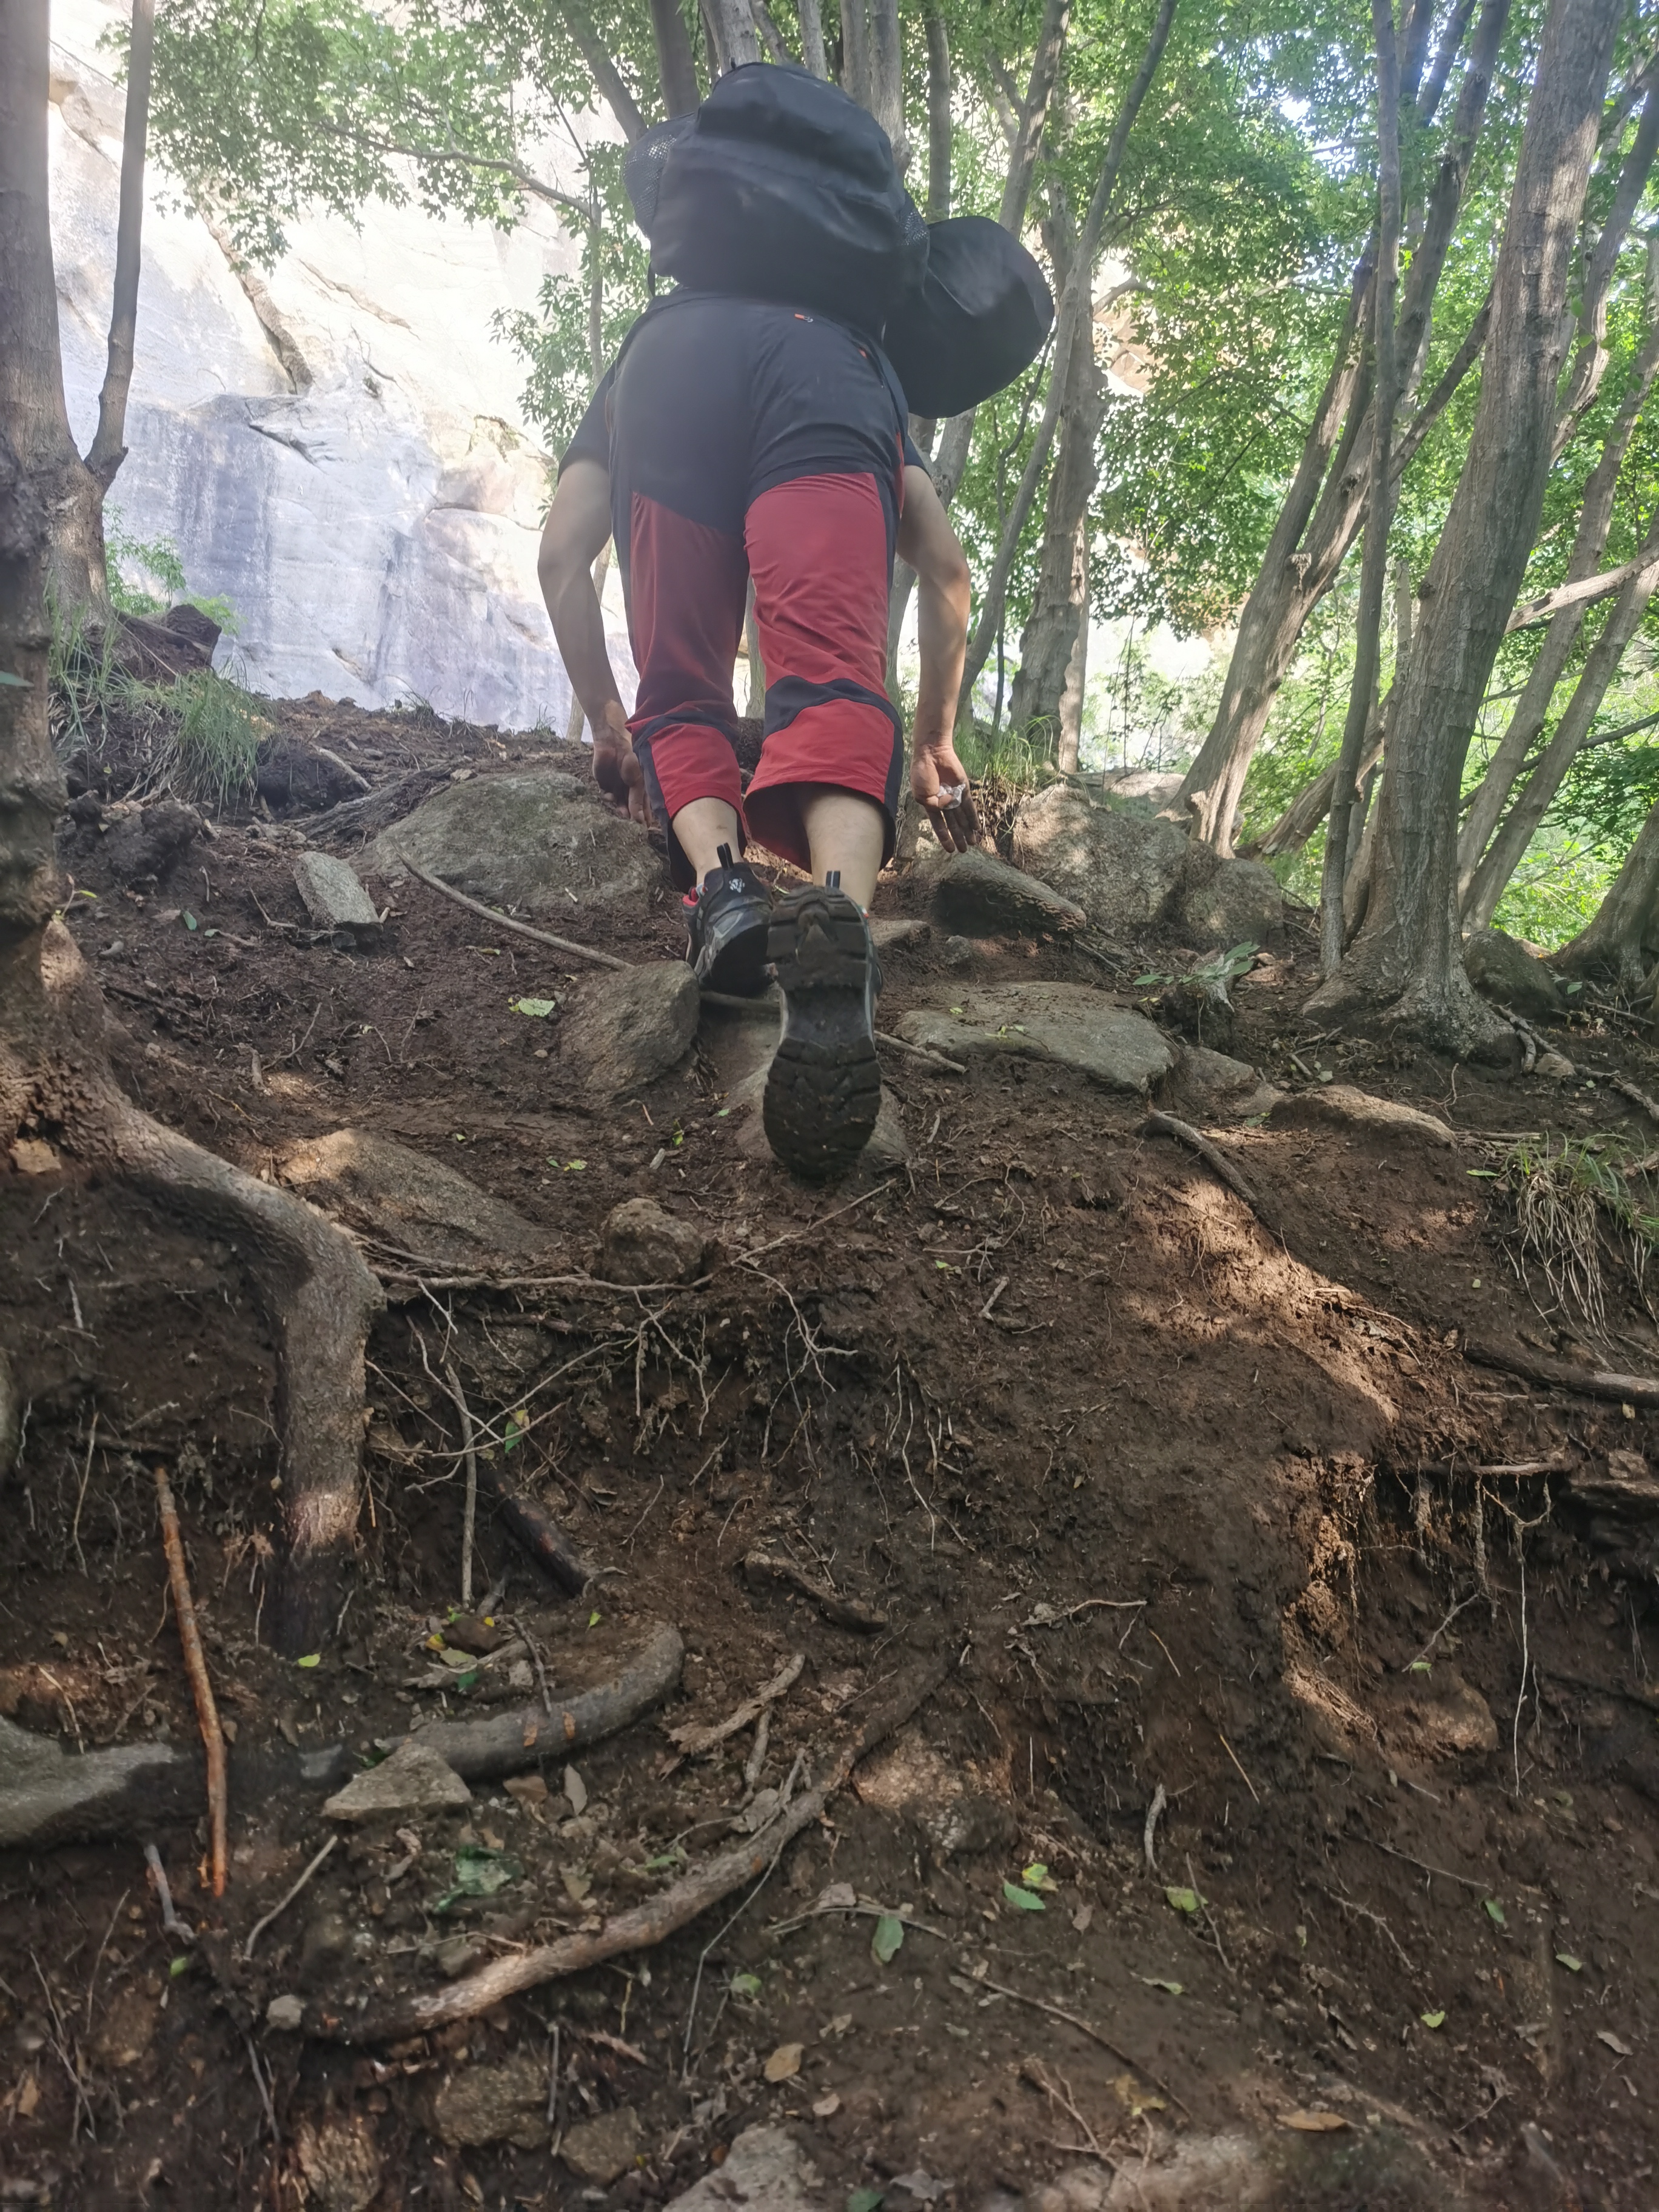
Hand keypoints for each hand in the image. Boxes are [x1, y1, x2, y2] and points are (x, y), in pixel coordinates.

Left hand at [591, 701, 647, 823]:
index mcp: (641, 788)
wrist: (613, 742)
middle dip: (629, 817)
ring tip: (620, 813)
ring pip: (617, 805)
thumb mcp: (638, 781)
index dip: (643, 818)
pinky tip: (610, 796)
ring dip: (618, 810)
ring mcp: (616, 787)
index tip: (643, 830)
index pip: (643, 808)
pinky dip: (608, 799)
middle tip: (629, 826)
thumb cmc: (632, 758)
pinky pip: (605, 797)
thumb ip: (636, 801)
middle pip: (629, 809)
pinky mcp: (603, 784)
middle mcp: (629, 789)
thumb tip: (639, 820)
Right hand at [912, 739, 979, 851]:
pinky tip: (977, 827)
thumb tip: (948, 807)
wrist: (931, 754)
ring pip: (962, 817)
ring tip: (973, 842)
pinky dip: (973, 817)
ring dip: (967, 831)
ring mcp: (954, 796)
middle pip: (953, 824)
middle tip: (964, 849)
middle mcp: (944, 803)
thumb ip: (934, 805)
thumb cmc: (922, 773)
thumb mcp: (920, 795)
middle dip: (959, 837)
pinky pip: (970, 806)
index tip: (950, 850)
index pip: (939, 825)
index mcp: (931, 805)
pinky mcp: (963, 789)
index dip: (944, 838)